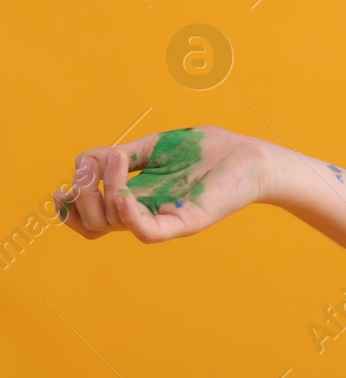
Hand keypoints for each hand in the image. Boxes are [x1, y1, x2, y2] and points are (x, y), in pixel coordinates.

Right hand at [55, 126, 268, 242]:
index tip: (64, 188)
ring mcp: (163, 220)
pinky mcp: (183, 223)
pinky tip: (121, 193)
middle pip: (94, 223)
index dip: (69, 208)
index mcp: (134, 198)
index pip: (90, 218)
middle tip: (90, 170)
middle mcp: (144, 213)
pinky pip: (146, 231)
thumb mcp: (154, 146)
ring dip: (103, 191)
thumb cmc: (206, 150)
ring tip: (115, 159)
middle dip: (81, 197)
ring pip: (114, 223)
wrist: (250, 155)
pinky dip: (127, 214)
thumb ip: (119, 154)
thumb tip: (82, 163)